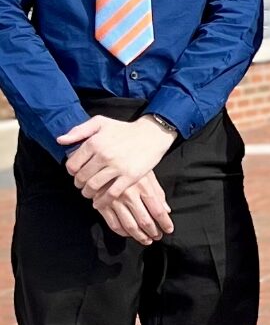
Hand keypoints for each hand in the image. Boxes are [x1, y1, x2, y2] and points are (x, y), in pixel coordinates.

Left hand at [60, 116, 176, 203]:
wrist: (152, 134)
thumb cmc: (125, 129)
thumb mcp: (101, 122)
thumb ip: (79, 130)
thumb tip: (60, 140)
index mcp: (94, 142)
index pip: (72, 165)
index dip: (72, 171)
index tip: (76, 173)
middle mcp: (104, 155)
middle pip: (81, 178)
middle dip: (79, 183)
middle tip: (83, 184)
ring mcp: (117, 167)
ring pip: (93, 187)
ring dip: (88, 193)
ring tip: (90, 192)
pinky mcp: (130, 176)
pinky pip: (111, 193)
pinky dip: (103, 201)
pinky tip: (100, 202)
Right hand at [94, 172, 173, 244]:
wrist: (104, 162)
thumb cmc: (130, 167)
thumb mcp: (148, 174)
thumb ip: (158, 193)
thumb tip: (167, 211)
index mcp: (143, 186)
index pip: (158, 210)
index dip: (165, 223)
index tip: (169, 229)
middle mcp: (129, 195)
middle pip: (144, 220)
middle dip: (153, 232)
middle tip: (158, 237)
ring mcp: (115, 201)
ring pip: (129, 226)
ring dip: (139, 236)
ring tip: (146, 240)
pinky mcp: (102, 205)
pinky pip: (114, 224)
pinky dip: (123, 233)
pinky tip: (130, 234)